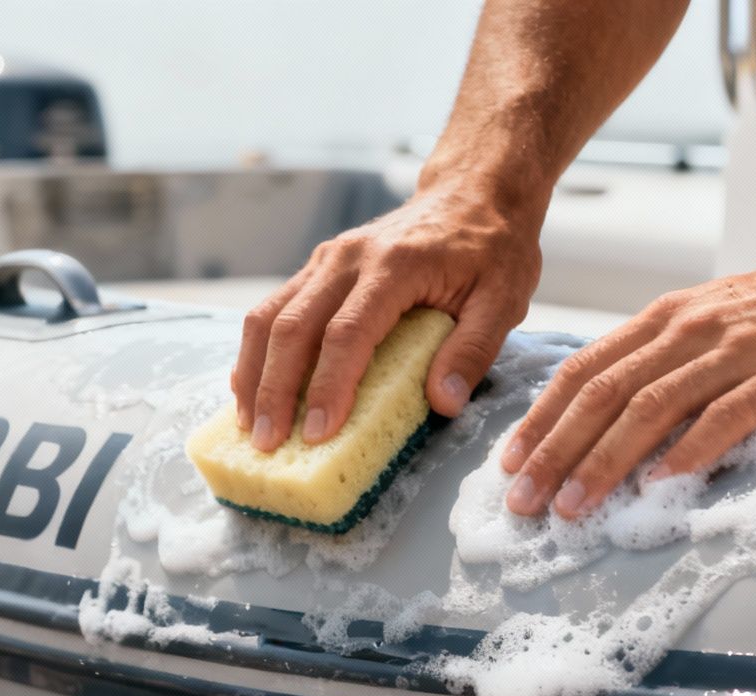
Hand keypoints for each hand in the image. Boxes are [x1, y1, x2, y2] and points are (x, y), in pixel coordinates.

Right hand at [231, 179, 544, 450]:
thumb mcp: (504, 299)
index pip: (347, 333)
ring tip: (251, 426)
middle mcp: (349, 258)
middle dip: (275, 390)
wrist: (473, 190)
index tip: (318, 433)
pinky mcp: (317, 267)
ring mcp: (326, 259)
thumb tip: (443, 404)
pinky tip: (251, 388)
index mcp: (395, 265)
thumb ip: (473, 351)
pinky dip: (257, 352)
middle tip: (269, 444)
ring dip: (254, 374)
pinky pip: (272, 310)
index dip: (329, 386)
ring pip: (268, 317)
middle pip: (292, 327)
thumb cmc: (493, 248)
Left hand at [501, 243, 755, 517]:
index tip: (509, 463)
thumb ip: (672, 360)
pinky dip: (691, 450)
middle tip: (521, 501)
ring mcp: (740, 348)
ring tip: (571, 506)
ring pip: (652, 407)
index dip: (542, 418)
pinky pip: (729, 414)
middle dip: (554, 451)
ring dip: (604, 461)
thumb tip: (618, 418)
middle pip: (604, 393)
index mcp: (671, 317)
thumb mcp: (722, 320)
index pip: (586, 369)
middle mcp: (694, 328)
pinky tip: (662, 484)